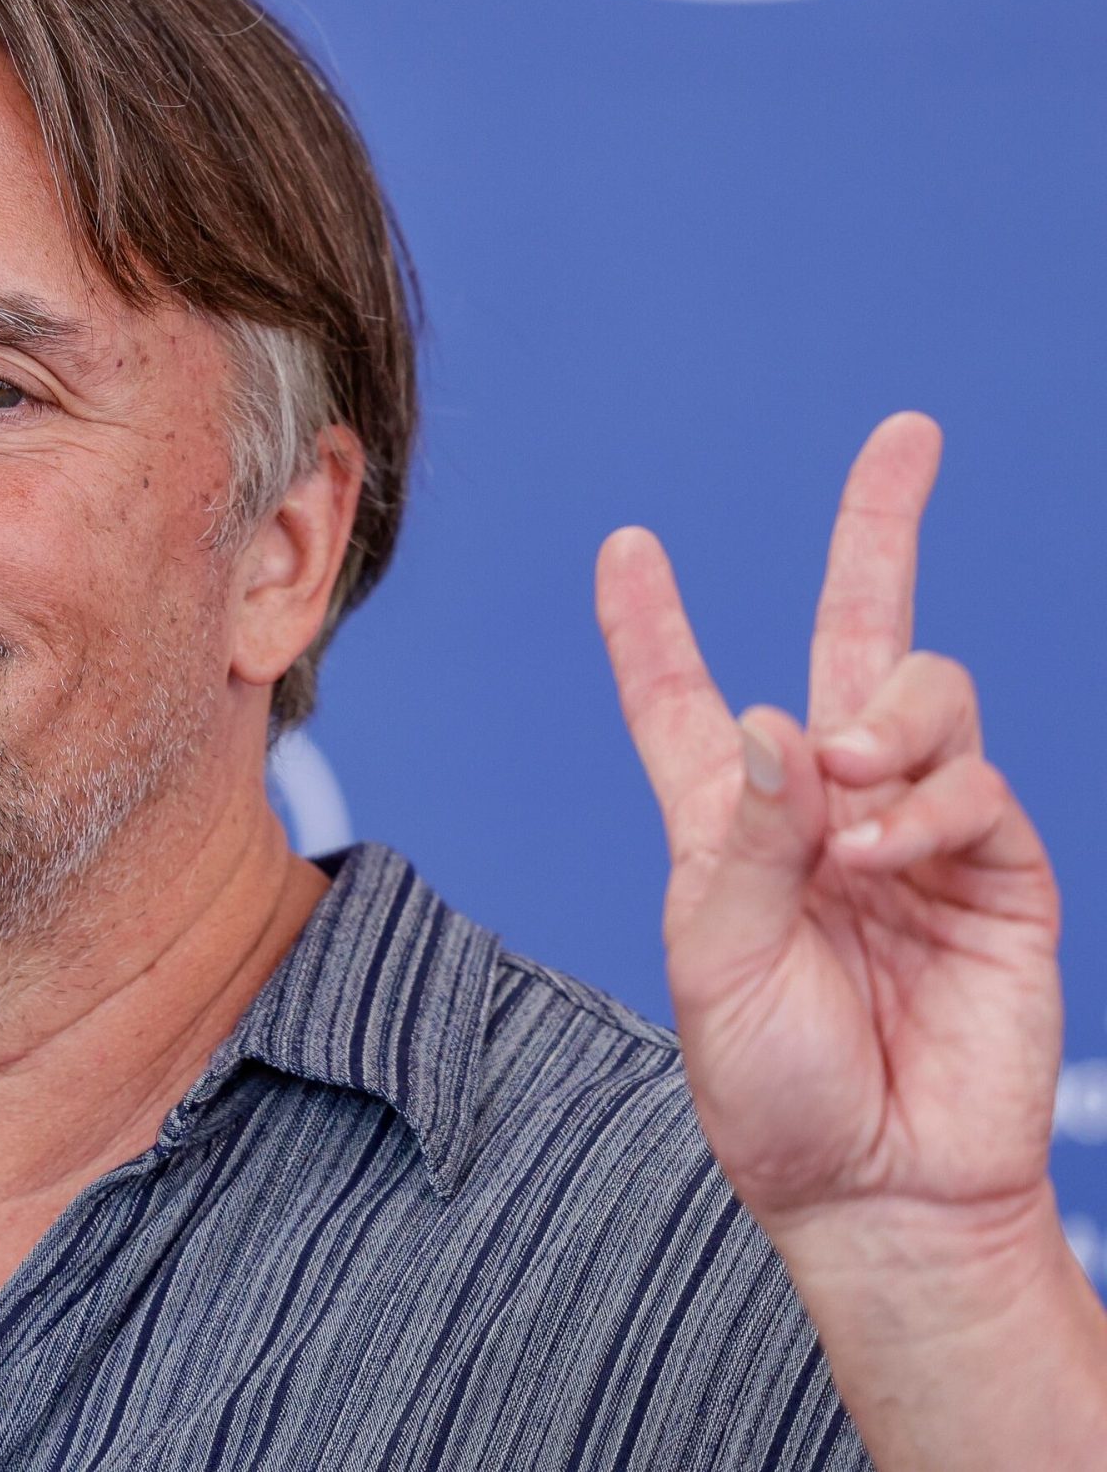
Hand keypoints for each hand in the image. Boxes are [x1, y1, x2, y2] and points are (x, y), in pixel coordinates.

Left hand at [595, 411, 1105, 1466]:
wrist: (880, 1188)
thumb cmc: (776, 1091)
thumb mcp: (716, 961)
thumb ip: (740, 838)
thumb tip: (775, 718)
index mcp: (729, 825)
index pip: (685, 702)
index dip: (654, 627)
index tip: (627, 546)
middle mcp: (824, 807)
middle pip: (856, 637)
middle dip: (882, 529)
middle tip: (906, 436)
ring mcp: (917, 828)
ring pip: (922, 694)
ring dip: (884, 725)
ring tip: (849, 803)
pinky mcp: (997, 868)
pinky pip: (971, 783)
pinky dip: (925, 804)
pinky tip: (886, 853)